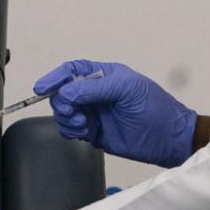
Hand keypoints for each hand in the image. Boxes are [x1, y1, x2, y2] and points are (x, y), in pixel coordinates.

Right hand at [34, 59, 196, 166]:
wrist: (168, 139)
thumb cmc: (155, 108)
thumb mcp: (127, 89)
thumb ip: (95, 88)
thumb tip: (66, 93)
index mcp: (104, 75)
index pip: (72, 71)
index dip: (55, 78)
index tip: (41, 88)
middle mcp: (95, 93)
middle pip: (63, 92)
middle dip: (61, 102)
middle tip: (72, 112)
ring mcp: (93, 113)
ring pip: (64, 112)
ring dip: (66, 118)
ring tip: (82, 124)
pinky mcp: (93, 132)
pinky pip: (70, 129)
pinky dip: (70, 130)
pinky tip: (83, 132)